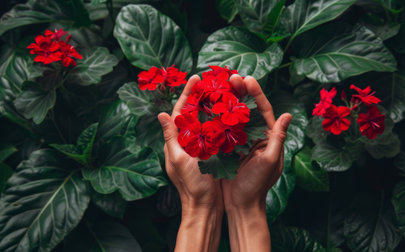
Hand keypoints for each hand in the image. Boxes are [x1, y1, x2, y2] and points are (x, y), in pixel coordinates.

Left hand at [158, 75, 222, 251]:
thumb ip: (171, 138)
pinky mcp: (216, 152)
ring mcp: (203, 146)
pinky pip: (220, 132)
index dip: (188, 93)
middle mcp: (190, 140)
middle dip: (204, 94)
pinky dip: (226, 121)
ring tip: (227, 89)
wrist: (205, 207)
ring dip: (216, 105)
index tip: (197, 77)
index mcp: (178, 140)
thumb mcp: (179, 160)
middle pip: (196, 111)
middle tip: (215, 79)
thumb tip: (160, 114)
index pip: (181, 110)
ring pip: (209, 119)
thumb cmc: (191, 186)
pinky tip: (235, 111)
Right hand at [222, 75, 291, 251]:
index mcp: (268, 137)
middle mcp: (254, 136)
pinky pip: (221, 129)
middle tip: (229, 76)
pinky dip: (215, 117)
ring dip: (226, 100)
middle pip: (247, 108)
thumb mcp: (270, 161)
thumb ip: (278, 138)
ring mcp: (240, 141)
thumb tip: (287, 115)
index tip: (246, 78)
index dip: (256, 93)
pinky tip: (207, 106)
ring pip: (233, 116)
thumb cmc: (257, 185)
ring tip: (218, 85)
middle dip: (239, 91)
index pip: (263, 110)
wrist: (241, 205)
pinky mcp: (227, 148)